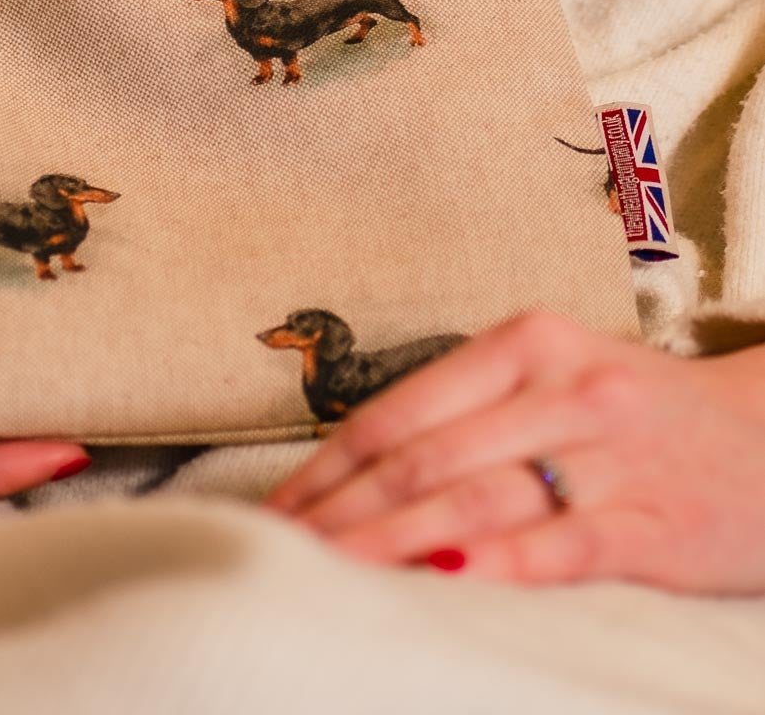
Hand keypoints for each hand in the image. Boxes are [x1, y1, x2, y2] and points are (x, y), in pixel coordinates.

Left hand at [265, 309, 764, 594]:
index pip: (397, 410)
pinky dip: (499, 567)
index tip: (275, 512)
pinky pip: (563, 546)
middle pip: (423, 458)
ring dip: (392, 545)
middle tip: (281, 556)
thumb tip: (357, 471)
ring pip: (476, 499)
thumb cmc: (640, 416)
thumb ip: (467, 415)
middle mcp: (561, 388)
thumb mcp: (553, 383)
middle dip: (341, 514)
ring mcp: (609, 454)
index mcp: (525, 343)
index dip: (326, 467)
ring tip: (332, 578)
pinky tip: (448, 586)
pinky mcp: (654, 523)